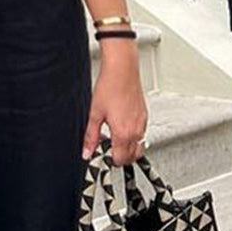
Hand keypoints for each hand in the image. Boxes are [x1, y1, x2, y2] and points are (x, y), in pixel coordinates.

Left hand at [82, 39, 147, 166]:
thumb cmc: (110, 87)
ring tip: (113, 137)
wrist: (122, 70)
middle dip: (119, 157)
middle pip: (131, 156)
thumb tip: (87, 152)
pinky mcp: (144, 116)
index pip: (120, 159)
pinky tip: (120, 126)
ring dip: (126, 147)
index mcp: (123, 133)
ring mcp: (142, 123)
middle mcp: (136, 130)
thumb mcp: (95, 114)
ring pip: (138, 146)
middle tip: (106, 148)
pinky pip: (141, 134)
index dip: (109, 160)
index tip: (101, 156)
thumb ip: (91, 137)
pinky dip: (132, 136)